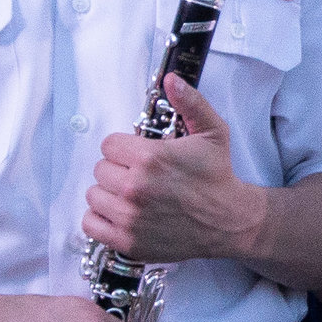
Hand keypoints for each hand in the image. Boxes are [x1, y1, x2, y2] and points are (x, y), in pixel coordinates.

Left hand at [83, 75, 264, 263]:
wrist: (230, 221)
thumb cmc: (218, 176)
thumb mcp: (212, 132)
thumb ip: (190, 102)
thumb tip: (172, 80)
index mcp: (150, 158)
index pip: (108, 145)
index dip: (124, 148)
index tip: (139, 156)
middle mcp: (135, 188)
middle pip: (100, 169)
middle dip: (118, 169)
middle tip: (139, 176)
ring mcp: (130, 218)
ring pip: (93, 195)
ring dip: (108, 194)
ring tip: (131, 195)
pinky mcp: (128, 242)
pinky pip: (91, 225)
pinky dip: (101, 220)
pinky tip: (120, 214)